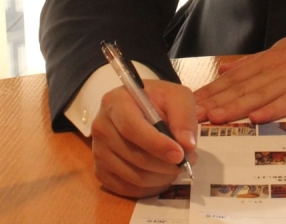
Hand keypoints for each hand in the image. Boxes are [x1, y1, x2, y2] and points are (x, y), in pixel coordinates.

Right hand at [91, 80, 197, 198]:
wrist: (139, 108)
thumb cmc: (156, 100)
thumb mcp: (176, 96)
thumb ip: (184, 116)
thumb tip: (187, 145)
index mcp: (115, 103)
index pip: (132, 128)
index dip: (157, 144)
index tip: (180, 154)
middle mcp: (101, 128)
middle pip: (134, 155)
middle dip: (165, 164)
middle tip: (188, 161)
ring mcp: (98, 152)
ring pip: (133, 176)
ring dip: (161, 177)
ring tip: (177, 166)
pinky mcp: (101, 171)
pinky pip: (127, 188)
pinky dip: (150, 188)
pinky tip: (162, 175)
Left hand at [193, 18, 285, 124]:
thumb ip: (256, 62)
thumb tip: (226, 67)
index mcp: (273, 57)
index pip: (236, 75)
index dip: (212, 89)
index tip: (191, 101)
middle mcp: (279, 66)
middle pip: (242, 86)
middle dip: (215, 100)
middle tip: (191, 114)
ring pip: (260, 94)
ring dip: (236, 107)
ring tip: (214, 118)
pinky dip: (272, 110)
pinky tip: (256, 119)